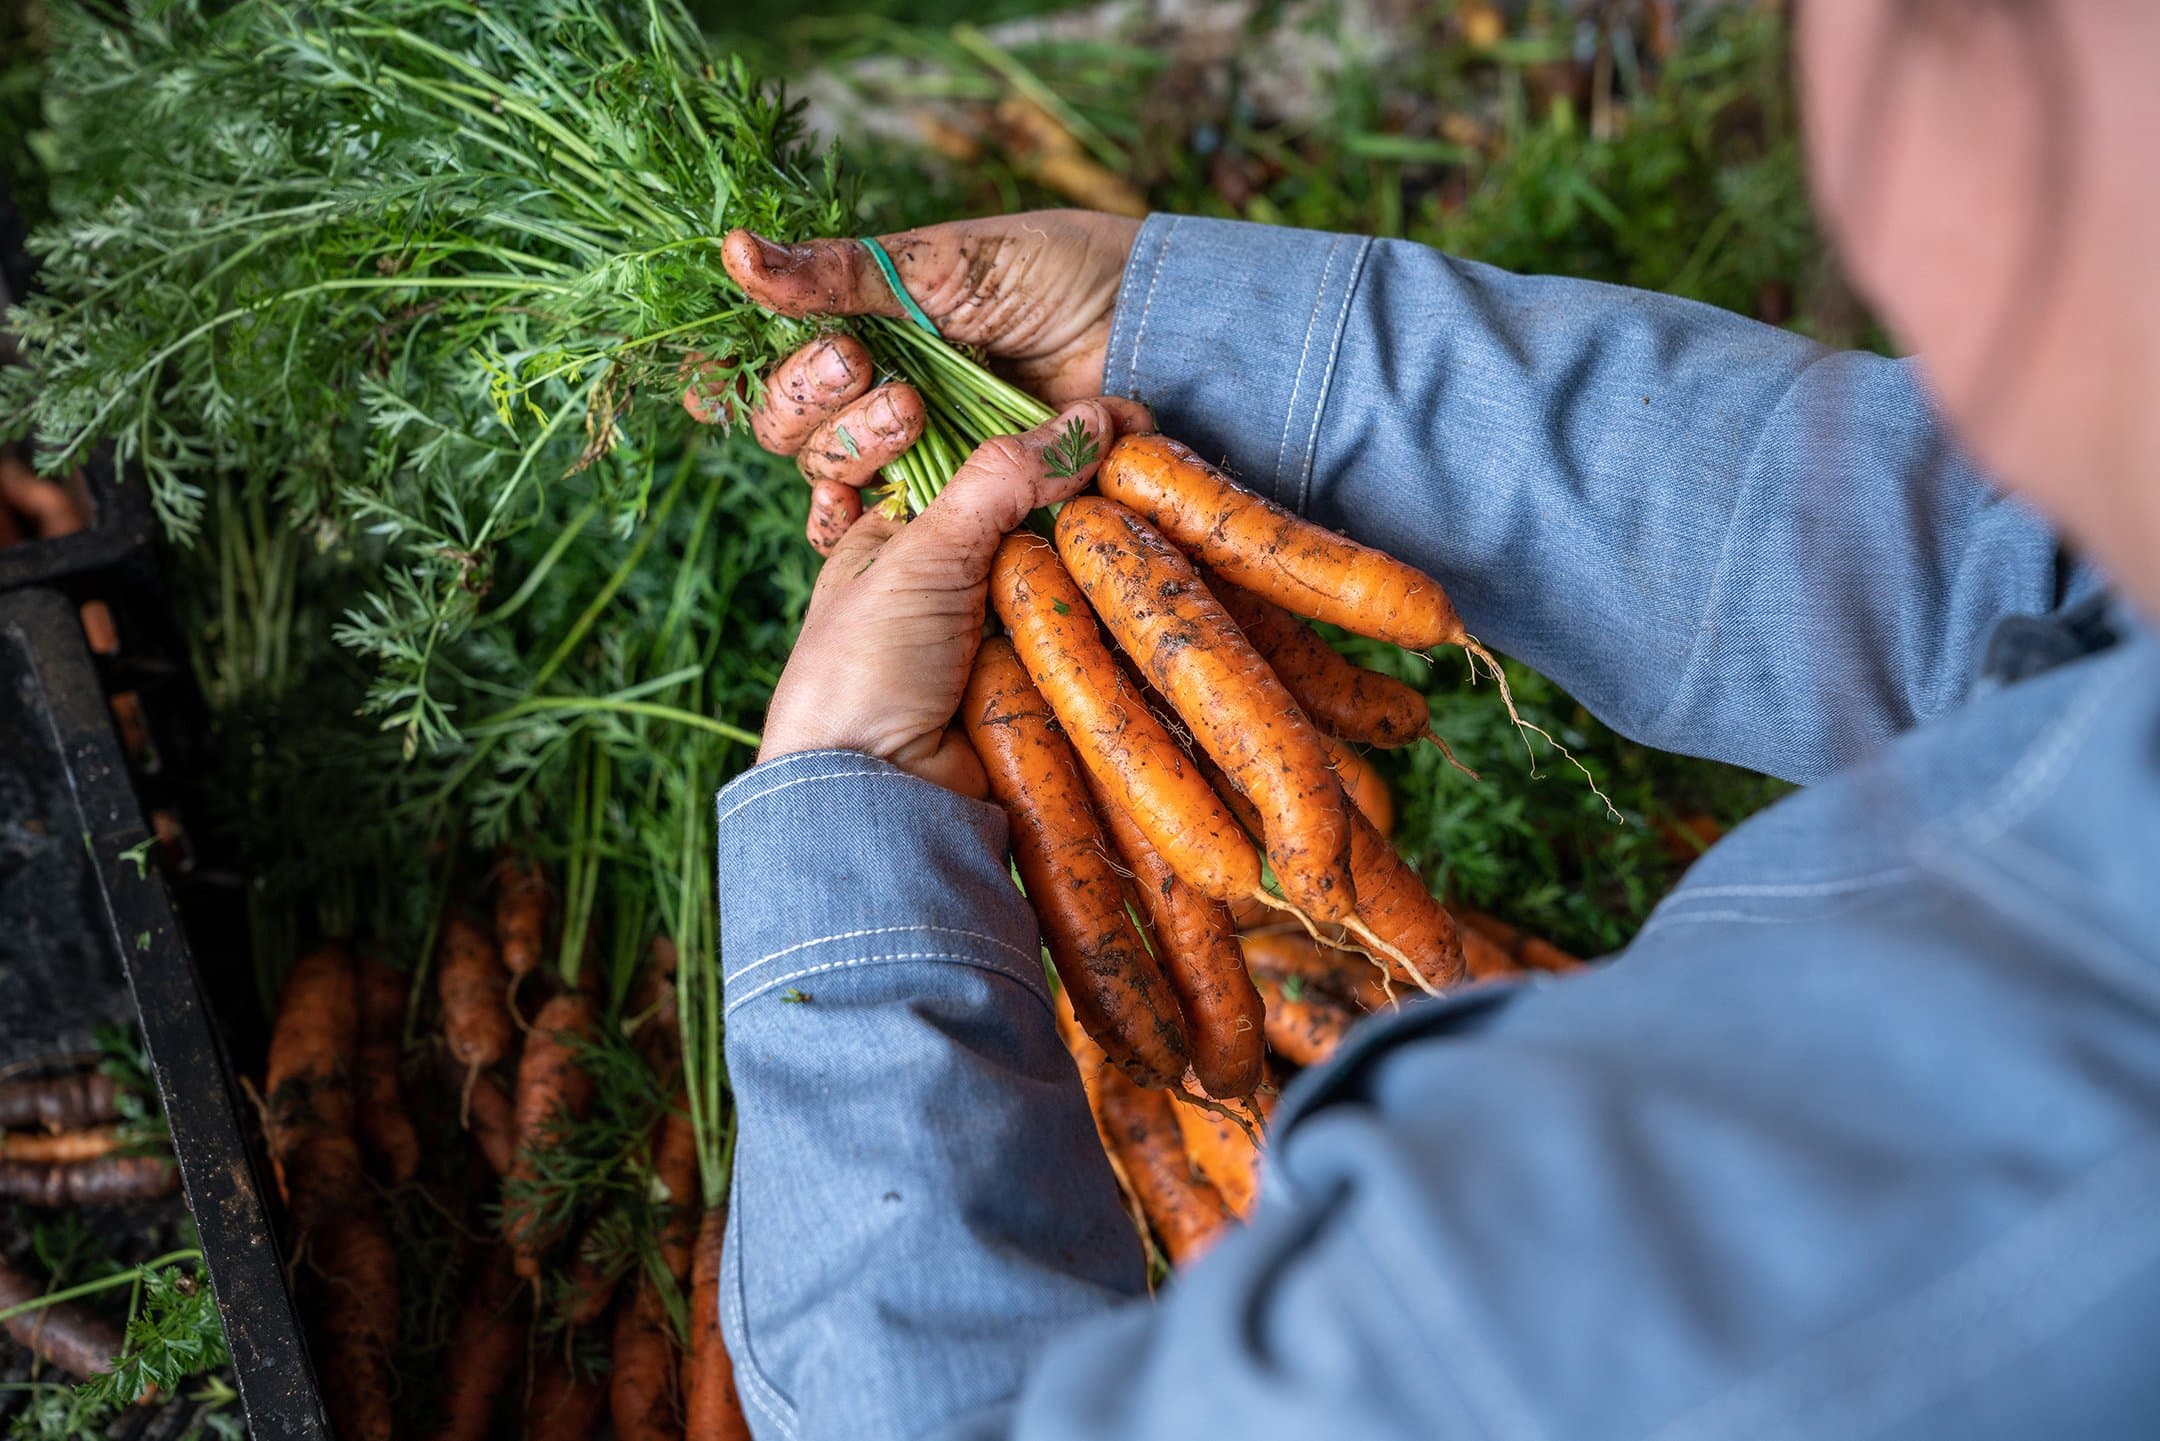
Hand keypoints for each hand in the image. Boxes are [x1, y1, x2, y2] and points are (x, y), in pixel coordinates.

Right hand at [684, 210, 1140, 553]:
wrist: (1149, 321)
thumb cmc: (1050, 273)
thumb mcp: (939, 264)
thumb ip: (839, 274)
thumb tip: (733, 254)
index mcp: (864, 334)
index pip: (779, 373)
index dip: (769, 381)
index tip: (803, 364)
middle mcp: (880, 400)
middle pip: (792, 433)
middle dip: (815, 407)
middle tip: (871, 372)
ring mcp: (920, 457)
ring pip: (834, 479)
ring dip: (854, 450)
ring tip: (913, 412)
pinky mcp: (965, 505)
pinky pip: (896, 532)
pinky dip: (871, 526)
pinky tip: (871, 511)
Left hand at [756, 396, 1153, 794]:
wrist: (875, 802)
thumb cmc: (864, 670)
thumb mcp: (922, 554)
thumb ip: (999, 480)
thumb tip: (1092, 418)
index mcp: (898, 540)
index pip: (985, 472)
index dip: (1050, 446)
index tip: (1121, 424)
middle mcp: (945, 589)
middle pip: (1038, 529)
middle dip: (1091, 511)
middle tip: (1153, 481)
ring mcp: (993, 645)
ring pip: (1071, 587)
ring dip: (1110, 573)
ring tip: (1168, 539)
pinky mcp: (1033, 696)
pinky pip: (1087, 649)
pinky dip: (1116, 633)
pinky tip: (1157, 602)